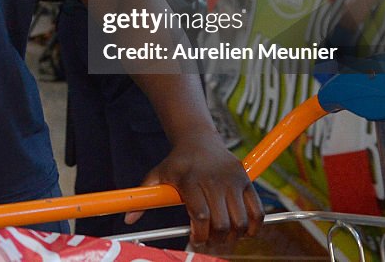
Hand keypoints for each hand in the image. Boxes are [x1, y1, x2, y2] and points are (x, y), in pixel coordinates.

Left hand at [126, 132, 262, 247]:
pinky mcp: (247, 181)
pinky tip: (243, 232)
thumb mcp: (157, 174)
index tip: (194, 241)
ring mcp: (233, 180)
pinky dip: (253, 228)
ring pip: (240, 221)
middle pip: (221, 223)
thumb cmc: (177, 163)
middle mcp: (213, 179)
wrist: (199, 140)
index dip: (199, 235)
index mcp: (190, 179)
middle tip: (208, 245)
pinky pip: (257, 212)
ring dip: (233, 237)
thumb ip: (144, 197)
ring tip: (223, 239)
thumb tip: (128, 219)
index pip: (200, 215)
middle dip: (215, 241)